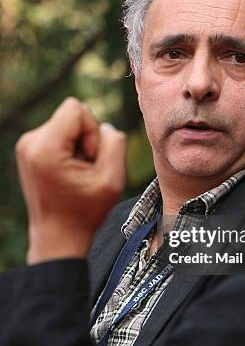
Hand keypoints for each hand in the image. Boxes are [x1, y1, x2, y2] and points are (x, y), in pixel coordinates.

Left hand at [15, 97, 126, 263]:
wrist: (58, 237)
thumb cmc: (85, 212)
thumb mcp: (112, 180)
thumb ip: (115, 144)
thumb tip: (105, 127)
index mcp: (45, 148)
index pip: (77, 109)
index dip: (93, 132)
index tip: (90, 160)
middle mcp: (30, 142)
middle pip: (72, 113)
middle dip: (87, 137)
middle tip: (85, 169)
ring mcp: (27, 145)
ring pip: (68, 122)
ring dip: (80, 144)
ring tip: (77, 172)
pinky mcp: (30, 149)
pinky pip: (60, 132)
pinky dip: (70, 148)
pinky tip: (70, 172)